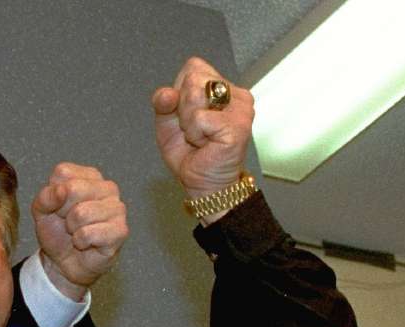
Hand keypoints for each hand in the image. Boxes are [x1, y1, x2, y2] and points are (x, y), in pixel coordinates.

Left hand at [31, 162, 128, 300]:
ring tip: (78, 233)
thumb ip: (46, 196)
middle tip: (68, 223)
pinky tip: (86, 243)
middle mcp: (107, 187)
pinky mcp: (121, 230)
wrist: (64, 263)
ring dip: (72, 229)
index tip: (58, 208)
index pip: (63, 173)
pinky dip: (80, 242)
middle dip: (62, 212)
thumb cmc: (57, 232)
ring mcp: (118, 208)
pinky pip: (89, 233)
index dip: (53, 194)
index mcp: (89, 176)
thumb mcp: (41, 210)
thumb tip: (62, 190)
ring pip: (81, 213)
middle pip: (73, 189)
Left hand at [152, 57, 253, 203]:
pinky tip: (206, 143)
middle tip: (193, 129)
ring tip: (200, 136)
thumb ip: (163, 102)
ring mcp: (241, 107)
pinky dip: (194, 133)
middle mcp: (236, 93)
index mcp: (221, 87)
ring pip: (195, 95)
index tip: (185, 114)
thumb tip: (166, 93)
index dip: (179, 90)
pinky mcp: (239, 124)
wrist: (201, 181)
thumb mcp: (167, 122)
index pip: (193, 66)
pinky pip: (200, 118)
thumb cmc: (189, 153)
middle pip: (193, 77)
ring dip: (188, 121)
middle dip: (182, 106)